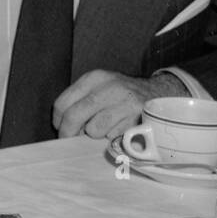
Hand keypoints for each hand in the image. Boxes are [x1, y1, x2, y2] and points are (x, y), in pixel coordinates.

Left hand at [52, 70, 188, 139]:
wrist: (158, 93)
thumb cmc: (120, 95)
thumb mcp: (99, 88)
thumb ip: (79, 102)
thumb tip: (63, 127)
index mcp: (94, 78)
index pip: (62, 103)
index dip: (58, 121)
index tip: (60, 128)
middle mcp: (109, 87)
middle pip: (74, 116)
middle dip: (68, 132)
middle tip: (70, 139)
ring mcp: (125, 102)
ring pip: (93, 130)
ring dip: (96, 134)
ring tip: (105, 126)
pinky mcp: (138, 117)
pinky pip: (113, 136)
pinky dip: (113, 136)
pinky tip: (120, 127)